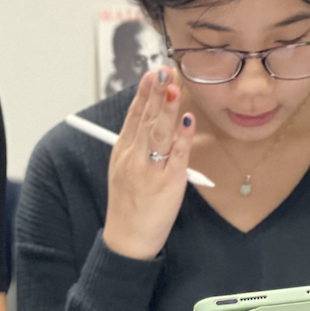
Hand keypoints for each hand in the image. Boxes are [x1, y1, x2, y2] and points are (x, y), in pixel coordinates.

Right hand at [101, 69, 195, 260]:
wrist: (128, 239)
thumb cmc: (129, 205)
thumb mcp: (124, 172)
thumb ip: (136, 147)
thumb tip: (152, 121)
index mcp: (122, 153)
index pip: (133, 117)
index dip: (142, 94)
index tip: (151, 74)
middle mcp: (134, 159)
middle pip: (146, 120)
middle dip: (156, 94)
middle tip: (164, 71)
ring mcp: (151, 171)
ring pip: (160, 133)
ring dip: (167, 109)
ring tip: (173, 87)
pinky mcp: (168, 184)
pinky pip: (177, 156)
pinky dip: (182, 137)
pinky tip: (187, 120)